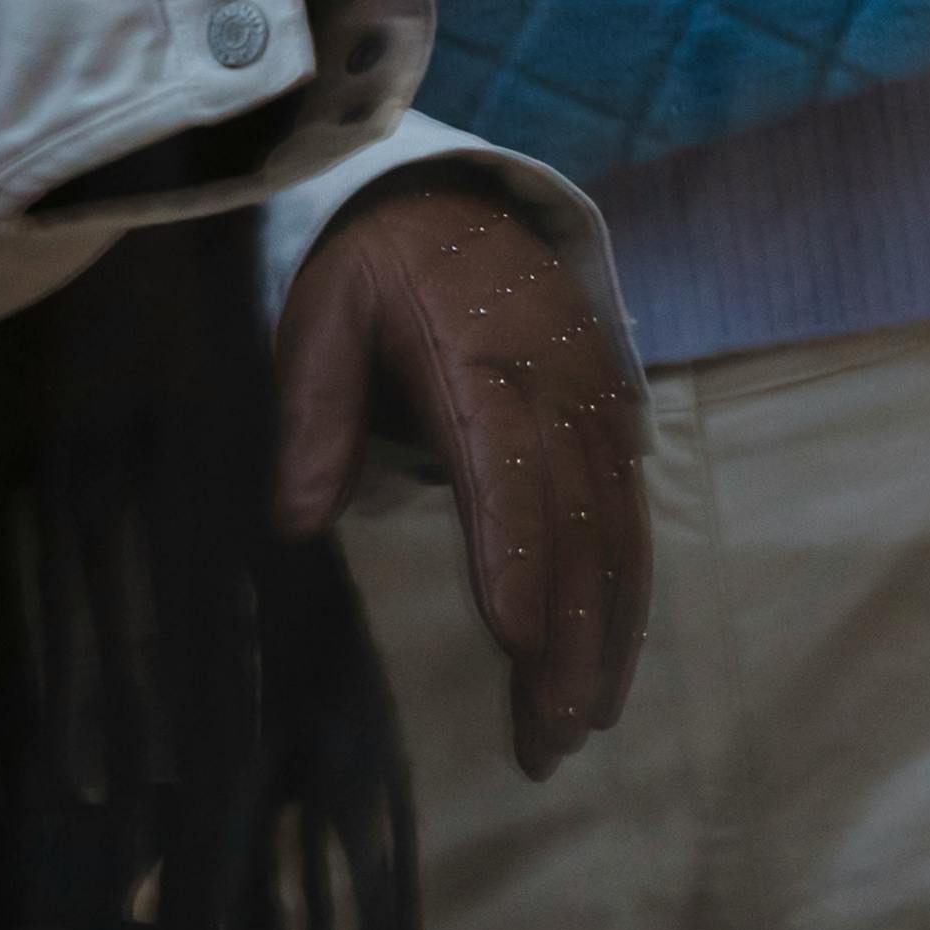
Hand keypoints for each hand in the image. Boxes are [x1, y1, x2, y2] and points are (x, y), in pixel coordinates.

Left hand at [274, 174, 647, 782]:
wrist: (464, 195)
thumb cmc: (380, 262)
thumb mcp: (322, 307)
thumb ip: (311, 407)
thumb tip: (296, 519)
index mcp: (481, 357)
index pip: (505, 466)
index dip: (516, 551)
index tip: (516, 638)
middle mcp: (558, 386)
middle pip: (577, 519)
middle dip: (571, 633)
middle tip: (551, 734)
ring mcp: (598, 401)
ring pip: (618, 527)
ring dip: (608, 631)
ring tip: (580, 723)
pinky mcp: (613, 416)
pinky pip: (633, 512)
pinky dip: (628, 591)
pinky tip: (611, 658)